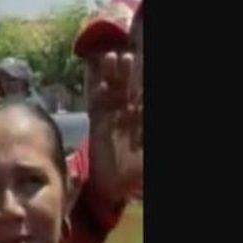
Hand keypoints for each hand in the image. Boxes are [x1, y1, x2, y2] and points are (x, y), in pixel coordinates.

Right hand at [87, 51, 142, 204]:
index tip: (141, 61)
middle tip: (126, 56)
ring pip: (112, 90)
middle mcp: (129, 112)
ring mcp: (112, 116)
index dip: (142, 77)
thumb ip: (145, 127)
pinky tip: (100, 84)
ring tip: (111, 58)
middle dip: (128, 71)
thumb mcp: (146, 145)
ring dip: (112, 75)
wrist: (116, 186)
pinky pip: (96, 104)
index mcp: (143, 117)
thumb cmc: (136, 169)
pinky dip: (97, 93)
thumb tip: (144, 107)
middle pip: (128, 86)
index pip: (143, 92)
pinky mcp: (97, 124)